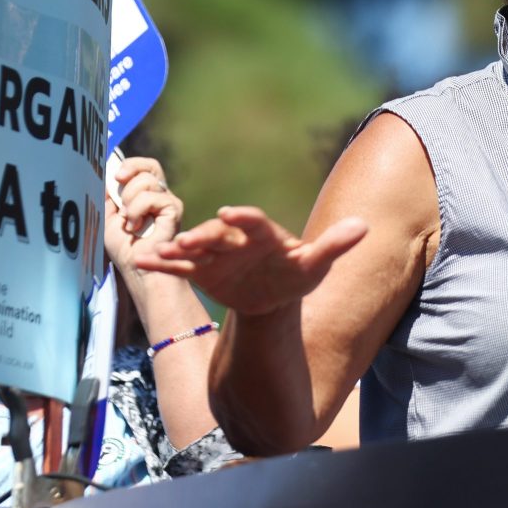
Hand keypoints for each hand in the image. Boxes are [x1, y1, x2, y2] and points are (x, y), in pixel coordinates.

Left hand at [103, 157, 183, 279]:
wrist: (136, 268)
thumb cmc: (125, 249)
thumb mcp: (108, 217)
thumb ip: (109, 195)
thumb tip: (105, 174)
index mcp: (147, 194)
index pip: (146, 166)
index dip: (132, 165)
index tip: (117, 177)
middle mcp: (161, 195)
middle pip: (150, 167)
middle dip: (128, 183)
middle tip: (121, 203)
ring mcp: (169, 202)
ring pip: (148, 181)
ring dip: (130, 202)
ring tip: (129, 222)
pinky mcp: (173, 210)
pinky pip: (153, 196)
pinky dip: (137, 210)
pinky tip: (135, 226)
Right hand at [134, 206, 366, 316]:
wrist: (273, 295)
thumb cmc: (296, 274)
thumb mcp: (316, 265)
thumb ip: (334, 245)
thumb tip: (365, 226)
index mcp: (263, 232)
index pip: (253, 221)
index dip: (243, 217)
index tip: (231, 213)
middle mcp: (235, 238)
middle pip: (218, 235)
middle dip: (204, 236)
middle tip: (188, 239)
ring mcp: (215, 253)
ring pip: (194, 247)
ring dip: (177, 247)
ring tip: (160, 251)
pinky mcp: (200, 269)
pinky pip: (179, 266)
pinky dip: (162, 263)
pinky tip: (143, 262)